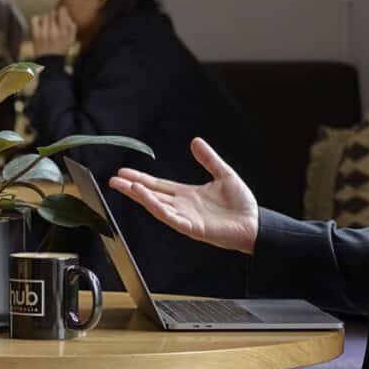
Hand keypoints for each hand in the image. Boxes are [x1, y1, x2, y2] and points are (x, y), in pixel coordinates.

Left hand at [29, 7, 76, 57]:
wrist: (50, 62)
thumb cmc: (61, 49)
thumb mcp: (72, 39)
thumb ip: (72, 25)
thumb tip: (65, 12)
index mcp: (65, 31)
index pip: (61, 11)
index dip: (61, 11)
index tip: (60, 14)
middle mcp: (55, 31)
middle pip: (52, 12)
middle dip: (53, 16)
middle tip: (53, 23)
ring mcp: (44, 33)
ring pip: (44, 16)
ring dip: (46, 18)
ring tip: (47, 25)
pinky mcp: (36, 35)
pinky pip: (35, 19)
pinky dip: (37, 19)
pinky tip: (40, 25)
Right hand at [109, 138, 259, 253]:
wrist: (255, 223)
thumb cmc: (241, 204)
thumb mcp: (224, 174)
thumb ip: (209, 159)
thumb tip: (196, 141)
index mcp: (187, 195)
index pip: (159, 185)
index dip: (141, 179)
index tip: (125, 172)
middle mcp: (182, 206)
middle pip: (152, 195)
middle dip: (132, 187)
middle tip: (113, 179)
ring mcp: (185, 217)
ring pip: (157, 205)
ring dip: (140, 196)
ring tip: (124, 185)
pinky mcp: (191, 227)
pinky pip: (169, 216)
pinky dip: (156, 206)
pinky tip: (145, 197)